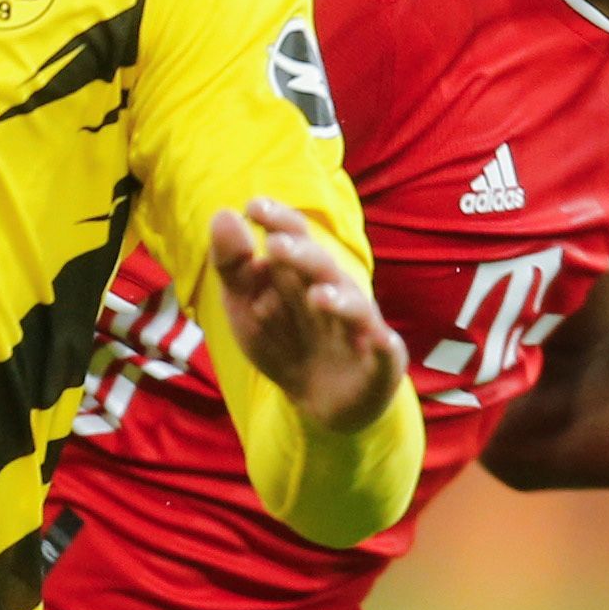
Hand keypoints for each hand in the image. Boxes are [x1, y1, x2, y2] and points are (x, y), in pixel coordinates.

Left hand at [207, 199, 404, 435]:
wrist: (320, 402)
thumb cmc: (284, 341)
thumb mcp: (246, 306)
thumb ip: (232, 266)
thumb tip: (223, 215)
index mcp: (305, 273)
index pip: (296, 237)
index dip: (279, 221)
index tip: (253, 207)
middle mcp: (336, 292)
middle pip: (323, 268)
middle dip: (302, 256)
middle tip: (275, 245)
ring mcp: (359, 328)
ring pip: (354, 307)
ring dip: (338, 299)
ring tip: (316, 296)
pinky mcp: (379, 362)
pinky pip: (384, 351)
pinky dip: (382, 345)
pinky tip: (376, 340)